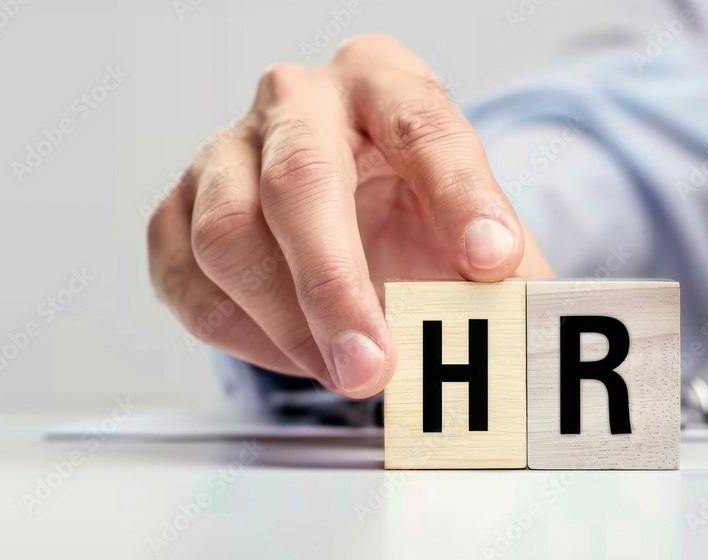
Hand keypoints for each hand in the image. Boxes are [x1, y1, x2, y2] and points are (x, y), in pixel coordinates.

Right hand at [147, 35, 552, 398]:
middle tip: (373, 368)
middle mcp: (298, 101)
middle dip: (337, 287)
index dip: (461, 198)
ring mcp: (226, 150)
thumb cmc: (415, 212)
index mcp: (382, 81)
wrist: (352, 208)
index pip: (423, 128)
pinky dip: (246, 336)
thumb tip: (528, 335)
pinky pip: (188, 282)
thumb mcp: (472, 227)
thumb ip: (504, 275)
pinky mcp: (179, 208)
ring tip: (348, 370)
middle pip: (301, 181)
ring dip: (289, 326)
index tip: (492, 263)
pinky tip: (299, 349)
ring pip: (229, 237)